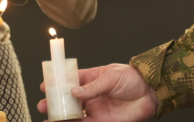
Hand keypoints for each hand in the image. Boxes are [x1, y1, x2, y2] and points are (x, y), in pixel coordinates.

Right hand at [36, 64, 157, 121]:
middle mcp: (91, 95)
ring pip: (73, 115)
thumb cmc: (133, 79)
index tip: (45, 86)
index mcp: (91, 78)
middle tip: (43, 105)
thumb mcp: (111, 76)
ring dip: (60, 117)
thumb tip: (75, 92)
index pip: (70, 81)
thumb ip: (93, 86)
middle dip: (55, 103)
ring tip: (48, 119)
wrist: (151, 93)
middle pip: (68, 100)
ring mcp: (95, 109)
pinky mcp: (101, 121)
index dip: (57, 83)